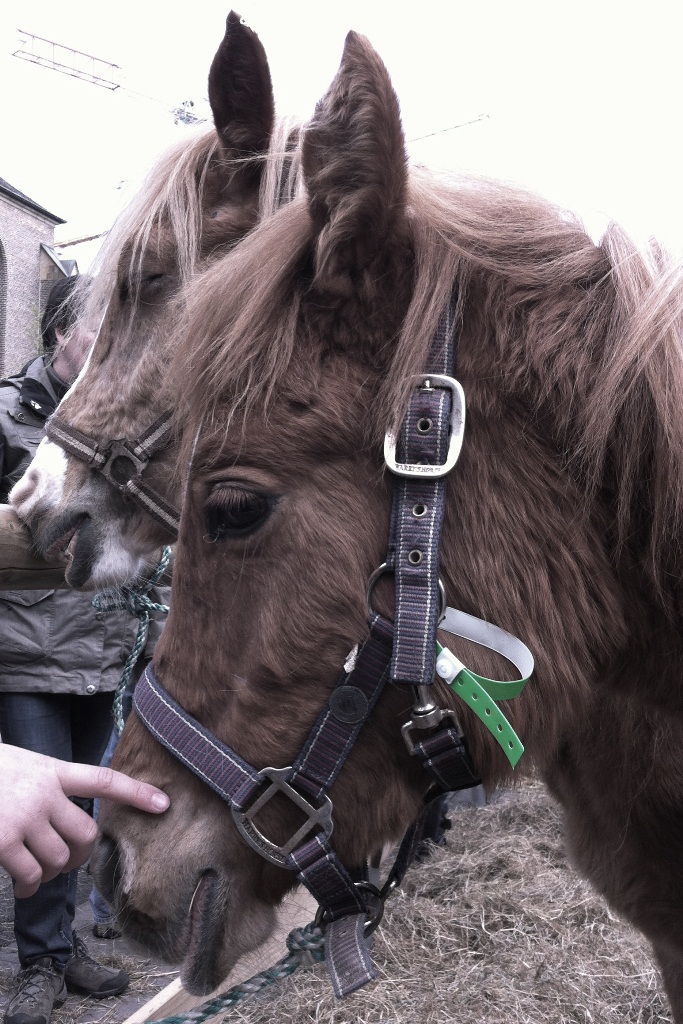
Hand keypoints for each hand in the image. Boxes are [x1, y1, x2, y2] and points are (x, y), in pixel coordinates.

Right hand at [0, 744, 168, 897]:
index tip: (165, 804)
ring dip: (51, 873)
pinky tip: (21, 887)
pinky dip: (27, 887)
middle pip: (85, 834)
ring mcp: (23, 817)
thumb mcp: (24, 766)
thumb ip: (49, 787)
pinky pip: (29, 875)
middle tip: (69, 861)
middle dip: (81, 854)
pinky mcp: (2, 840)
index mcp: (51, 770)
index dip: (135, 792)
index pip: (103, 780)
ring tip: (37, 873)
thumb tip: (69, 824)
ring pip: (59, 859)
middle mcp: (43, 792)